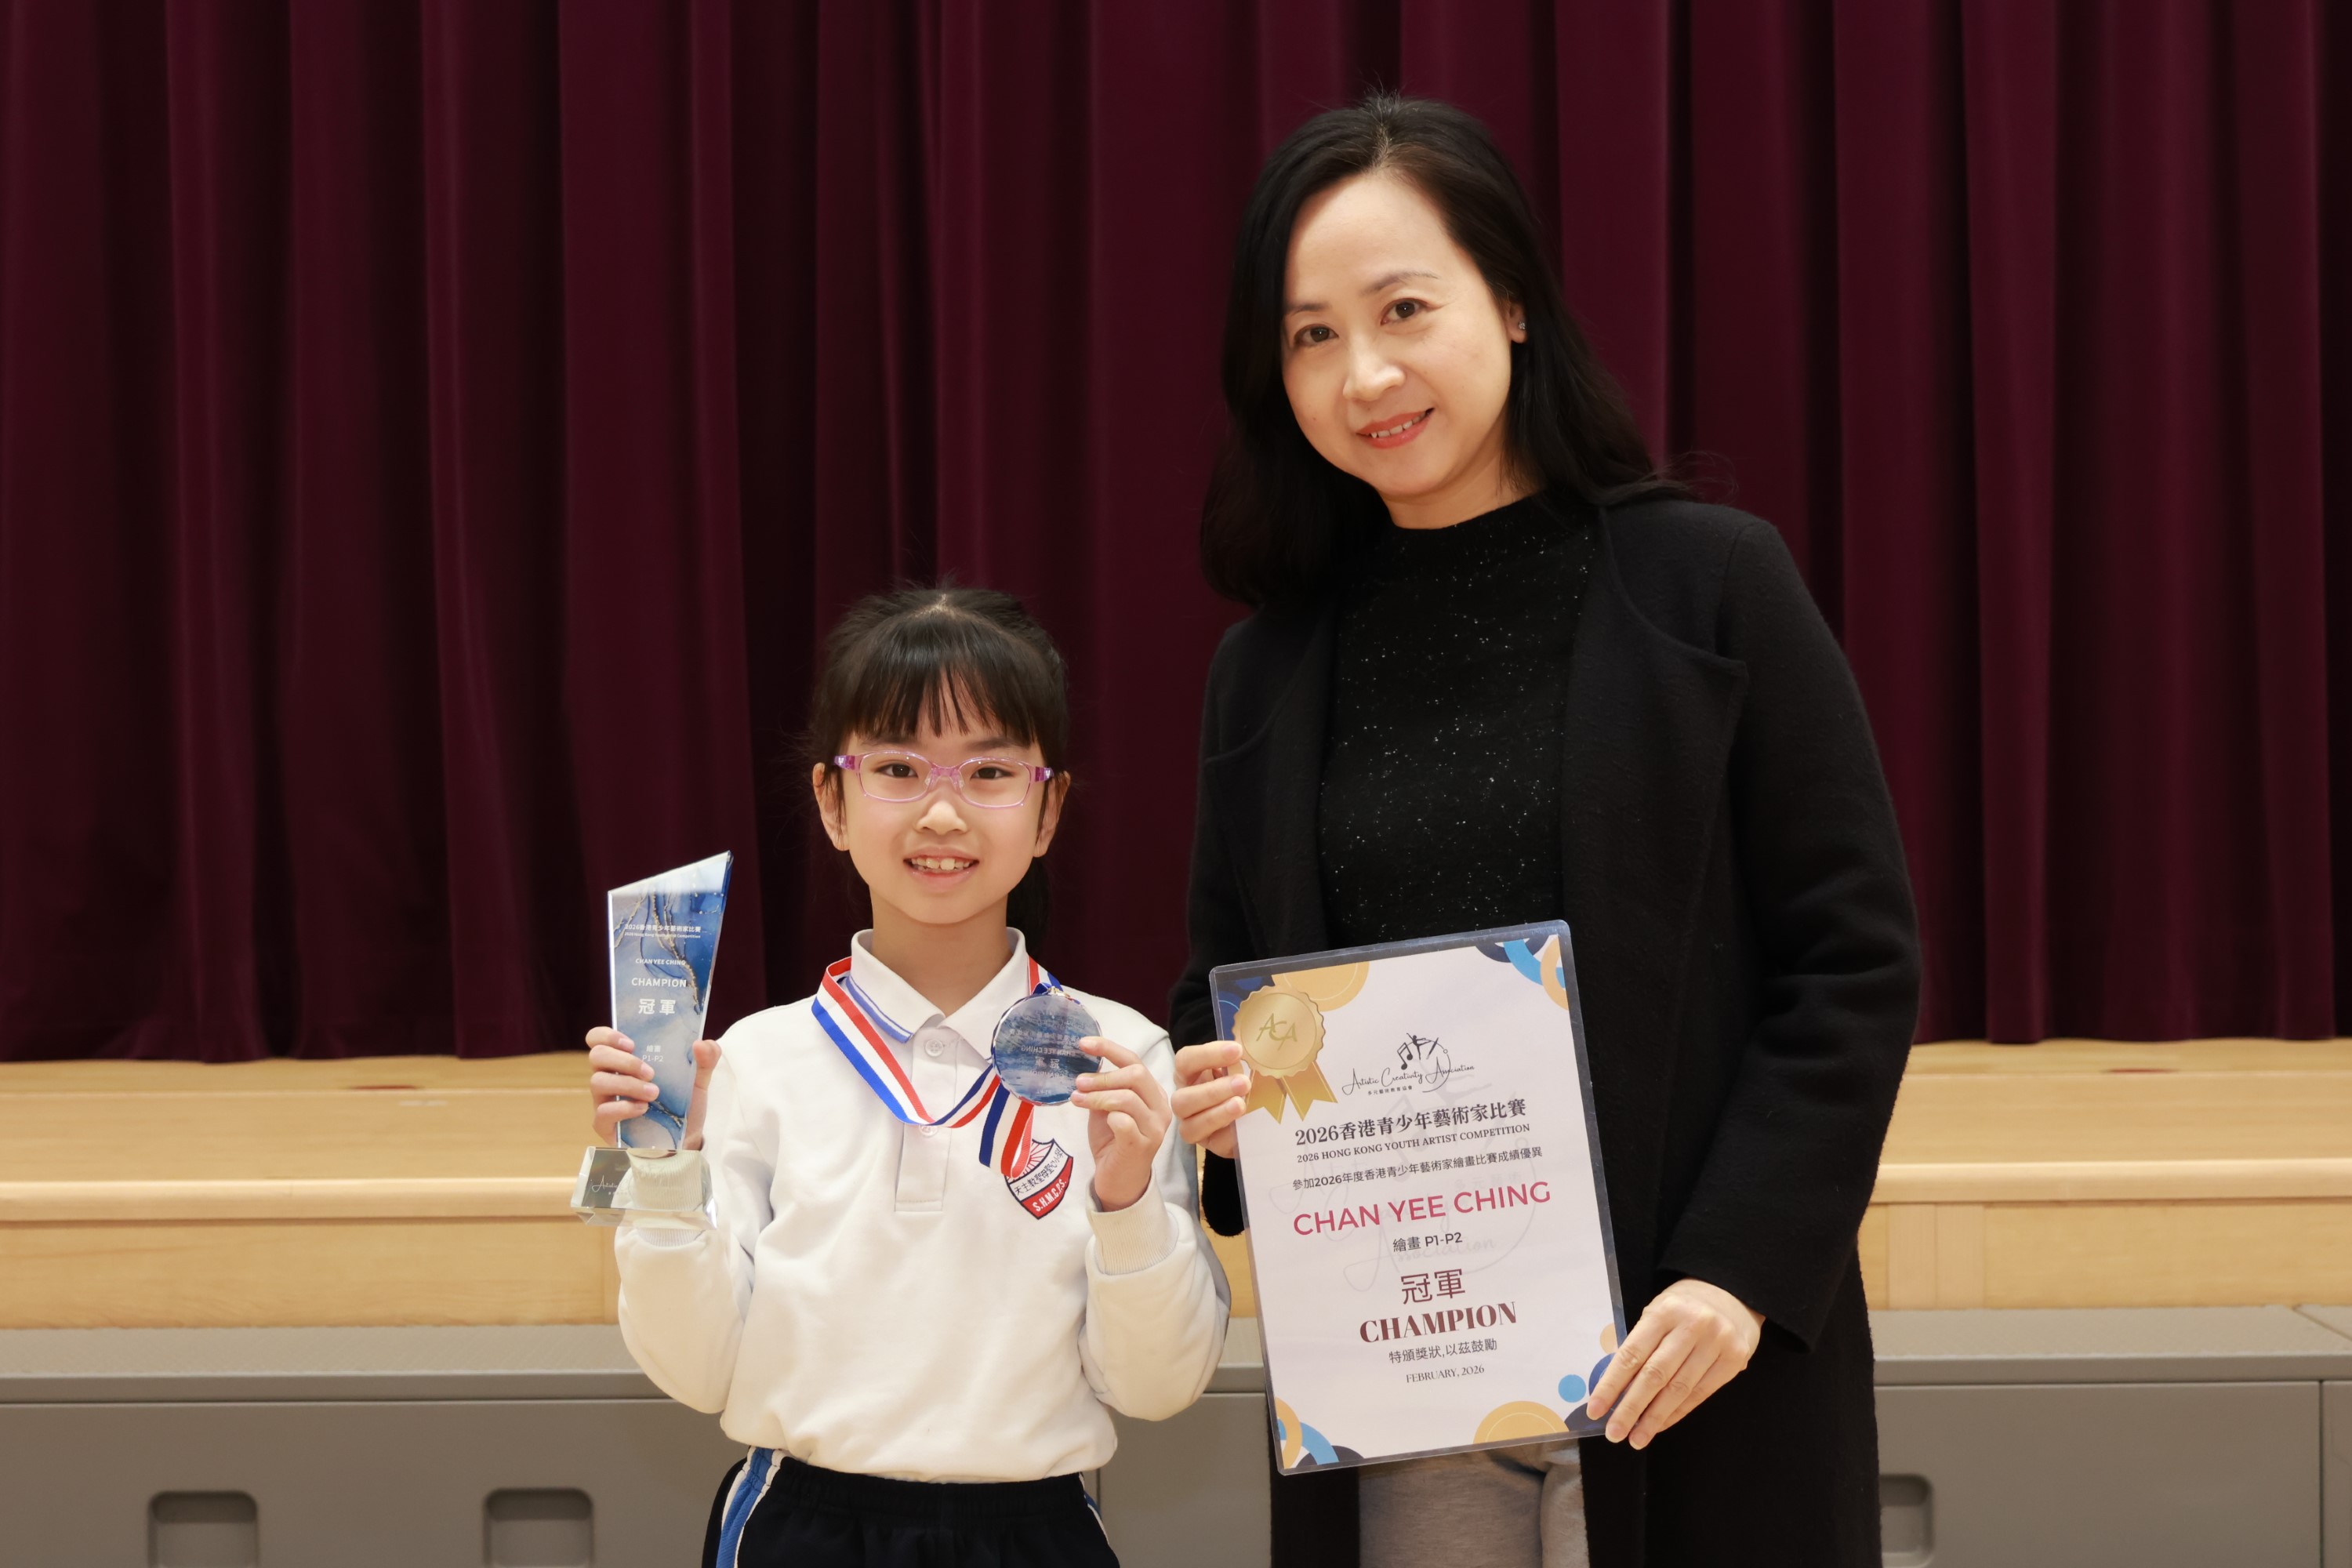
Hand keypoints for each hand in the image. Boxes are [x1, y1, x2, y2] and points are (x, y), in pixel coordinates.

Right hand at [585, 1027, 721, 1149]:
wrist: (685, 1140)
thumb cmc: (682, 1104)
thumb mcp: (699, 1080)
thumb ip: (706, 1059)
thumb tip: (702, 1043)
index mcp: (625, 1060)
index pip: (599, 1039)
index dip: (607, 1035)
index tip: (631, 1043)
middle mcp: (610, 1076)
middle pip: (597, 1056)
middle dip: (624, 1061)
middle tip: (650, 1072)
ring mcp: (605, 1100)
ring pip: (597, 1081)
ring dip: (628, 1084)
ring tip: (654, 1093)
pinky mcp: (605, 1125)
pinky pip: (602, 1112)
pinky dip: (623, 1108)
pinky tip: (643, 1109)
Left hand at [1072, 1036, 1170, 1211]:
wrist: (1120, 1182)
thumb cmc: (1113, 1142)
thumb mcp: (1108, 1109)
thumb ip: (1104, 1089)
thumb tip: (1084, 1066)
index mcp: (1153, 1094)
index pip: (1135, 1061)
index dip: (1109, 1049)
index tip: (1083, 1043)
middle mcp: (1160, 1107)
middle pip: (1136, 1075)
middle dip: (1103, 1076)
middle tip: (1078, 1082)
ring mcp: (1154, 1128)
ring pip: (1127, 1098)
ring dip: (1097, 1095)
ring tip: (1077, 1099)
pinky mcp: (1142, 1146)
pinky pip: (1124, 1121)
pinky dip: (1107, 1116)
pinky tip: (1096, 1119)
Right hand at [1170, 1041, 1252, 1157]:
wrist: (1250, 1114)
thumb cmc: (1238, 1084)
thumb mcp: (1237, 1068)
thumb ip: (1238, 1061)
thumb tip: (1254, 1051)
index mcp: (1189, 1075)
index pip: (1185, 1061)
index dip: (1208, 1055)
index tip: (1236, 1050)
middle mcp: (1184, 1100)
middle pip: (1182, 1098)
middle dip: (1213, 1091)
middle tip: (1243, 1083)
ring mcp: (1192, 1125)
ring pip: (1191, 1125)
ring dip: (1217, 1114)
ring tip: (1241, 1105)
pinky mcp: (1208, 1144)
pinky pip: (1214, 1143)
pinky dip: (1229, 1135)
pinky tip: (1243, 1127)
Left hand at [1583, 1278, 1763, 1449]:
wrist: (1731, 1295)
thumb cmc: (1683, 1307)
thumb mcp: (1657, 1312)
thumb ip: (1639, 1343)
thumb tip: (1615, 1387)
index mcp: (1664, 1311)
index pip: (1632, 1353)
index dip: (1612, 1384)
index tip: (1596, 1409)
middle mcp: (1692, 1326)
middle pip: (1655, 1375)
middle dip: (1631, 1408)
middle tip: (1614, 1433)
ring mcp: (1716, 1343)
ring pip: (1679, 1389)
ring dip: (1654, 1418)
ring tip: (1636, 1438)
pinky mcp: (1734, 1360)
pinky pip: (1700, 1394)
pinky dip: (1677, 1412)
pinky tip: (1661, 1425)